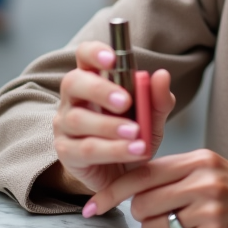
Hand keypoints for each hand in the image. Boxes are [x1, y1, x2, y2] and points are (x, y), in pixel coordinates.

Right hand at [49, 41, 175, 200]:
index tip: (112, 59)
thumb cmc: (133, 136)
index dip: (94, 52)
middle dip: (100, 90)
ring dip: (110, 125)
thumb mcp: (152, 117)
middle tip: (126, 102)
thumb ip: (157, 98)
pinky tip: (133, 150)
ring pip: (79, 119)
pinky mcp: (67, 152)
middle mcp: (73, 99)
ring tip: (136, 133)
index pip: (84, 56)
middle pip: (74, 82)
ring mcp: (65, 125)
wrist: (123, 174)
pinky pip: (86, 149)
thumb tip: (162, 75)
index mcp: (93, 79)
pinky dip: (113, 150)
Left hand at [86, 149, 227, 227]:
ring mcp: (209, 207)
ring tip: (183, 223)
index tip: (95, 206)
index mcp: (198, 159)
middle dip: (142, 215)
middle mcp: (202, 180)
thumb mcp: (209, 167)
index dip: (113, 192)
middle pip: (142, 203)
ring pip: (154, 226)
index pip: (141, 174)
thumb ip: (174, 172)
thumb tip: (131, 187)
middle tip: (162, 213)